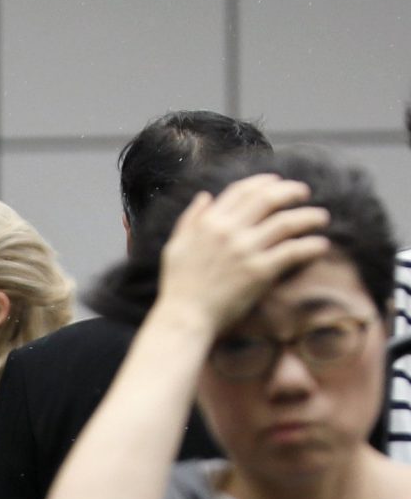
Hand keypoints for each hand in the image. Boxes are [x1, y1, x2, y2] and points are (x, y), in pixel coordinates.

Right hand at [154, 173, 332, 331]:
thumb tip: (205, 196)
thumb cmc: (178, 285)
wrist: (185, 317)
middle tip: (305, 193)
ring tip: (321, 218)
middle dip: (291, 192)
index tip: (277, 181)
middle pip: (268, 199)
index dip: (263, 182)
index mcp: (208, 223)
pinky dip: (312, 246)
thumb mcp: (176, 246)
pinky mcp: (260, 272)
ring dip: (309, 216)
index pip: (241, 191)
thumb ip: (190, 219)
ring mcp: (245, 251)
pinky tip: (321, 245)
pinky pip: (294, 252)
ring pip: (287, 223)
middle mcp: (228, 232)